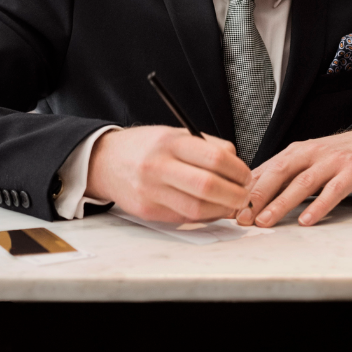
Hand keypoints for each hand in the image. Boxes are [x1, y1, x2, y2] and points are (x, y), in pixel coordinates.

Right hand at [85, 126, 251, 222]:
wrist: (105, 161)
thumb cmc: (146, 147)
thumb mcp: (175, 134)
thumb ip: (207, 146)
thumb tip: (237, 164)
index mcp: (170, 142)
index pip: (215, 158)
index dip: (238, 170)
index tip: (246, 176)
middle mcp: (159, 166)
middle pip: (208, 186)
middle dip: (235, 195)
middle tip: (244, 195)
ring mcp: (151, 191)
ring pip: (198, 208)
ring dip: (222, 210)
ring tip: (230, 204)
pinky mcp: (148, 211)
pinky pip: (184, 217)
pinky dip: (203, 215)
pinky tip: (210, 209)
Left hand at [236, 128, 351, 227]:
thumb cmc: (338, 155)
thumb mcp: (308, 159)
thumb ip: (285, 174)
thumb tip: (254, 193)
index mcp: (296, 151)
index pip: (265, 170)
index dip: (245, 188)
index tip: (230, 207)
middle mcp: (310, 153)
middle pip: (277, 174)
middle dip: (257, 196)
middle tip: (242, 217)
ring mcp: (331, 162)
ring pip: (301, 183)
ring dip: (281, 204)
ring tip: (266, 221)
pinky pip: (332, 191)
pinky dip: (318, 206)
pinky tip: (307, 221)